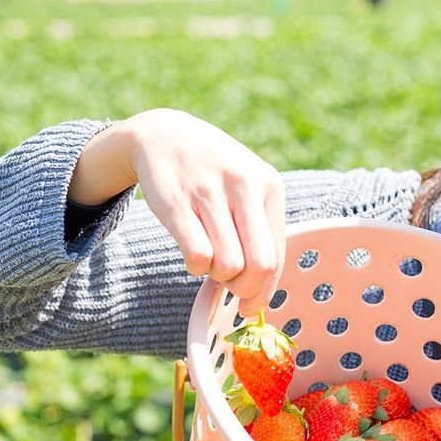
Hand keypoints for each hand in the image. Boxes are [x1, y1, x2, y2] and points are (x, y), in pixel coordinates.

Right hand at [71, 109, 285, 316]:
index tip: (249, 305)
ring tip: (209, 258)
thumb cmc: (211, 173)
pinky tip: (191, 253)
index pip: (277, 255)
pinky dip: (195, 267)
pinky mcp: (176, 202)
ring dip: (217, 275)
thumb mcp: (246, 187)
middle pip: (259, 265)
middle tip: (228, 283)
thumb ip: (259, 232)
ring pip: (228, 265)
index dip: (263, 291)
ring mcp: (210, 193)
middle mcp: (244, 186)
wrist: (163, 135)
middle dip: (244, 288)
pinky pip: (197, 256)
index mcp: (269, 185)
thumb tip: (260, 294)